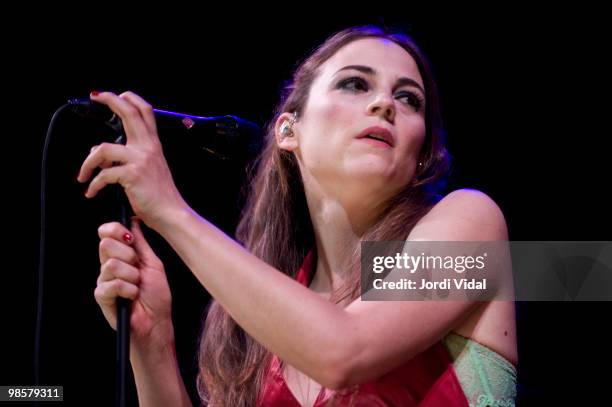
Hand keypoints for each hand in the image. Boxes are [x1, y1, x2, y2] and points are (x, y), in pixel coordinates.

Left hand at [76, 91, 186, 227]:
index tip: (114, 95)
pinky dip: (93, 185)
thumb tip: (100, 151)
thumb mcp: (150, 167)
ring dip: (87, 162)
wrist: (171, 212)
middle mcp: (148, 147)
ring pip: (102, 149)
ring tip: (83, 175)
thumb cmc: (160, 194)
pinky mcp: (132, 175)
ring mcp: (140, 160)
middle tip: (95, 97)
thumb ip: (129, 155)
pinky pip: (103, 175)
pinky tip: (92, 192)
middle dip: (110, 100)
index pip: (144, 111)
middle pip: (129, 113)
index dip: (130, 98)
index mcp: (153, 144)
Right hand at [94, 218, 172, 345]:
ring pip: (111, 264)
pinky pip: (111, 284)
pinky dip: (128, 290)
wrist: (156, 322)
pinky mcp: (101, 296)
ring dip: (131, 276)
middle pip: (106, 245)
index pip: (107, 233)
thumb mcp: (152, 264)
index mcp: (121, 256)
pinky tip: (132, 297)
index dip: (116, 231)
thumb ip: (141, 243)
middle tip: (138, 271)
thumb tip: (134, 221)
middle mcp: (109, 266)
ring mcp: (104, 281)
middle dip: (129, 256)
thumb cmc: (157, 296)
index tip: (130, 239)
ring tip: (137, 287)